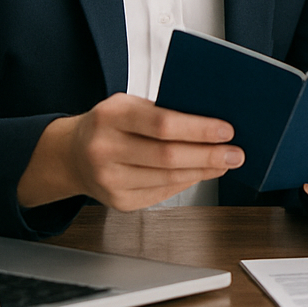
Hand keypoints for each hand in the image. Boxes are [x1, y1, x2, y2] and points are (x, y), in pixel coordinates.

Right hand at [18, 93, 243, 210]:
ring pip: (168, 178)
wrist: (72, 154)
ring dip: (202, 171)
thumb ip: (163, 110)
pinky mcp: (118, 202)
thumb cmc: (109, 124)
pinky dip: (186, 182)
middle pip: (168, 156)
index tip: (226, 130)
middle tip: (235, 152)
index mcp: (110, 117)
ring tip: (224, 162)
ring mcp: (109, 180)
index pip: (162, 123)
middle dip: (208, 155)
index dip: (198, 128)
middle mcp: (104, 149)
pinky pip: (161, 192)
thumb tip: (211, 121)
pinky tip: (200, 173)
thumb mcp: (127, 104)